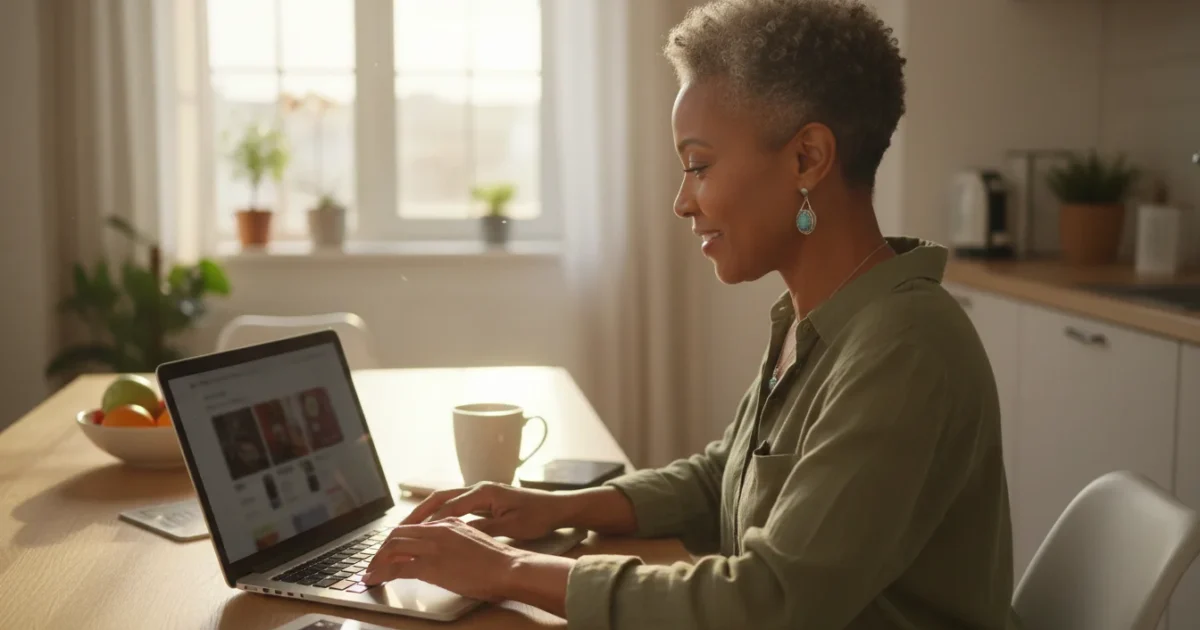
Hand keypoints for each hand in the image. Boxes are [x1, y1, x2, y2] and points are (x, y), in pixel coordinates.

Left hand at [360, 518, 519, 598]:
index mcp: (449, 522)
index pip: (411, 526)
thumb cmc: (498, 561)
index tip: (386, 552)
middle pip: (397, 534)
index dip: (394, 540)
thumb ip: (456, 540)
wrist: (510, 568)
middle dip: (380, 550)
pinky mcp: (431, 565)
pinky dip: (382, 573)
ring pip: (393, 548)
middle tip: (373, 564)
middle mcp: (438, 530)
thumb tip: (443, 551)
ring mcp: (433, 547)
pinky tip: (376, 580)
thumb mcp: (474, 541)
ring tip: (370, 574)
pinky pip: (398, 568)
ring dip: (377, 561)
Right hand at [401, 482, 568, 540]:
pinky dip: (440, 512)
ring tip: (409, 526)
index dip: (428, 519)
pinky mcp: (484, 498)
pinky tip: (432, 525)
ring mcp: (480, 492)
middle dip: (419, 511)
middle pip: (441, 496)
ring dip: (427, 510)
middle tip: (399, 527)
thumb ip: (484, 528)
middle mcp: (479, 487)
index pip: (449, 506)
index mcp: (484, 492)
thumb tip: (457, 533)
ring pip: (446, 498)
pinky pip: (456, 503)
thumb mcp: (511, 526)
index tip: (410, 532)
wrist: (556, 507)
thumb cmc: (537, 516)